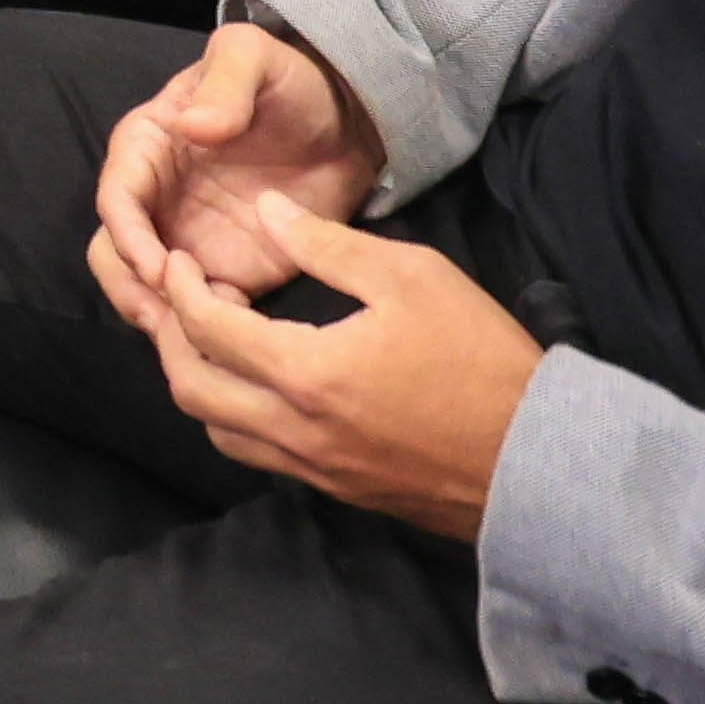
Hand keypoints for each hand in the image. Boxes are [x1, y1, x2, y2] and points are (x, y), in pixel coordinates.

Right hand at [87, 26, 390, 328]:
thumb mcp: (255, 58)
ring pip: (145, 290)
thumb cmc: (289, 81)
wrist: (349, 125)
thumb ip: (226, 83)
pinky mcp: (226, 273)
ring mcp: (187, 240)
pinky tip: (238, 338)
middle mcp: (157, 199)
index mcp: (148, 146)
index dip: (128, 237)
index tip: (160, 268)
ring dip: (162, 316)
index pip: (117, 198)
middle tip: (168, 318)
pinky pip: (200, 311)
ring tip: (200, 337)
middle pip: (114, 254)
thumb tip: (194, 127)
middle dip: (129, 289)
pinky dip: (206, 330)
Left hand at [153, 197, 543, 539]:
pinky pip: (258, 454)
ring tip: (217, 336)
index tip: (177, 260)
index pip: (205, 329)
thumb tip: (266, 213)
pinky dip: (236, 415)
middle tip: (181, 298)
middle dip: (169, 338)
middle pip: (190, 390)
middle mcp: (294, 431)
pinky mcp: (335, 489)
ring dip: (199, 381)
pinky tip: (260, 380)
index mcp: (306, 374)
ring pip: (218, 430)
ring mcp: (313, 469)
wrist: (535, 459)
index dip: (179, 288)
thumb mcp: (412, 277)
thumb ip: (327, 245)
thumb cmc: (479, 358)